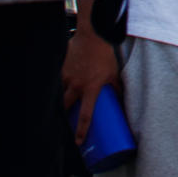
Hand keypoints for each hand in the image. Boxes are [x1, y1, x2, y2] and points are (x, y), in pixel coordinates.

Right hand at [61, 21, 119, 145]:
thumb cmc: (104, 54)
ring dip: (61, 99)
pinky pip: (57, 79)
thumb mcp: (113, 73)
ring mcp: (67, 76)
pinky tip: (58, 85)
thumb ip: (115, 87)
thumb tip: (119, 99)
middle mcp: (76, 85)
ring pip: (59, 93)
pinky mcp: (61, 67)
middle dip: (64, 117)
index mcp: (90, 88)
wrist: (93, 34)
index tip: (78, 142)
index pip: (85, 115)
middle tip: (66, 123)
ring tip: (61, 105)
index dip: (81, 131)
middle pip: (66, 107)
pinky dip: (58, 83)